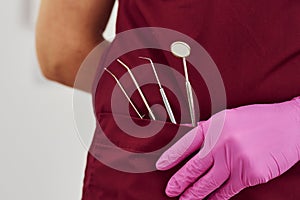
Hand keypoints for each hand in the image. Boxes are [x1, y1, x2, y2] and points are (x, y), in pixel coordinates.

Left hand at [156, 97, 299, 199]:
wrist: (291, 125)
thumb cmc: (260, 120)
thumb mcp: (230, 119)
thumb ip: (212, 132)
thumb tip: (193, 148)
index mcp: (215, 126)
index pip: (186, 143)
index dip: (171, 156)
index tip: (160, 166)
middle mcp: (223, 142)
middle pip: (194, 167)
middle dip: (180, 182)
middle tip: (170, 191)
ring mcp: (236, 159)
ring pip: (209, 183)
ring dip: (194, 194)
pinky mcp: (250, 174)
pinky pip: (228, 190)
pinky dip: (216, 198)